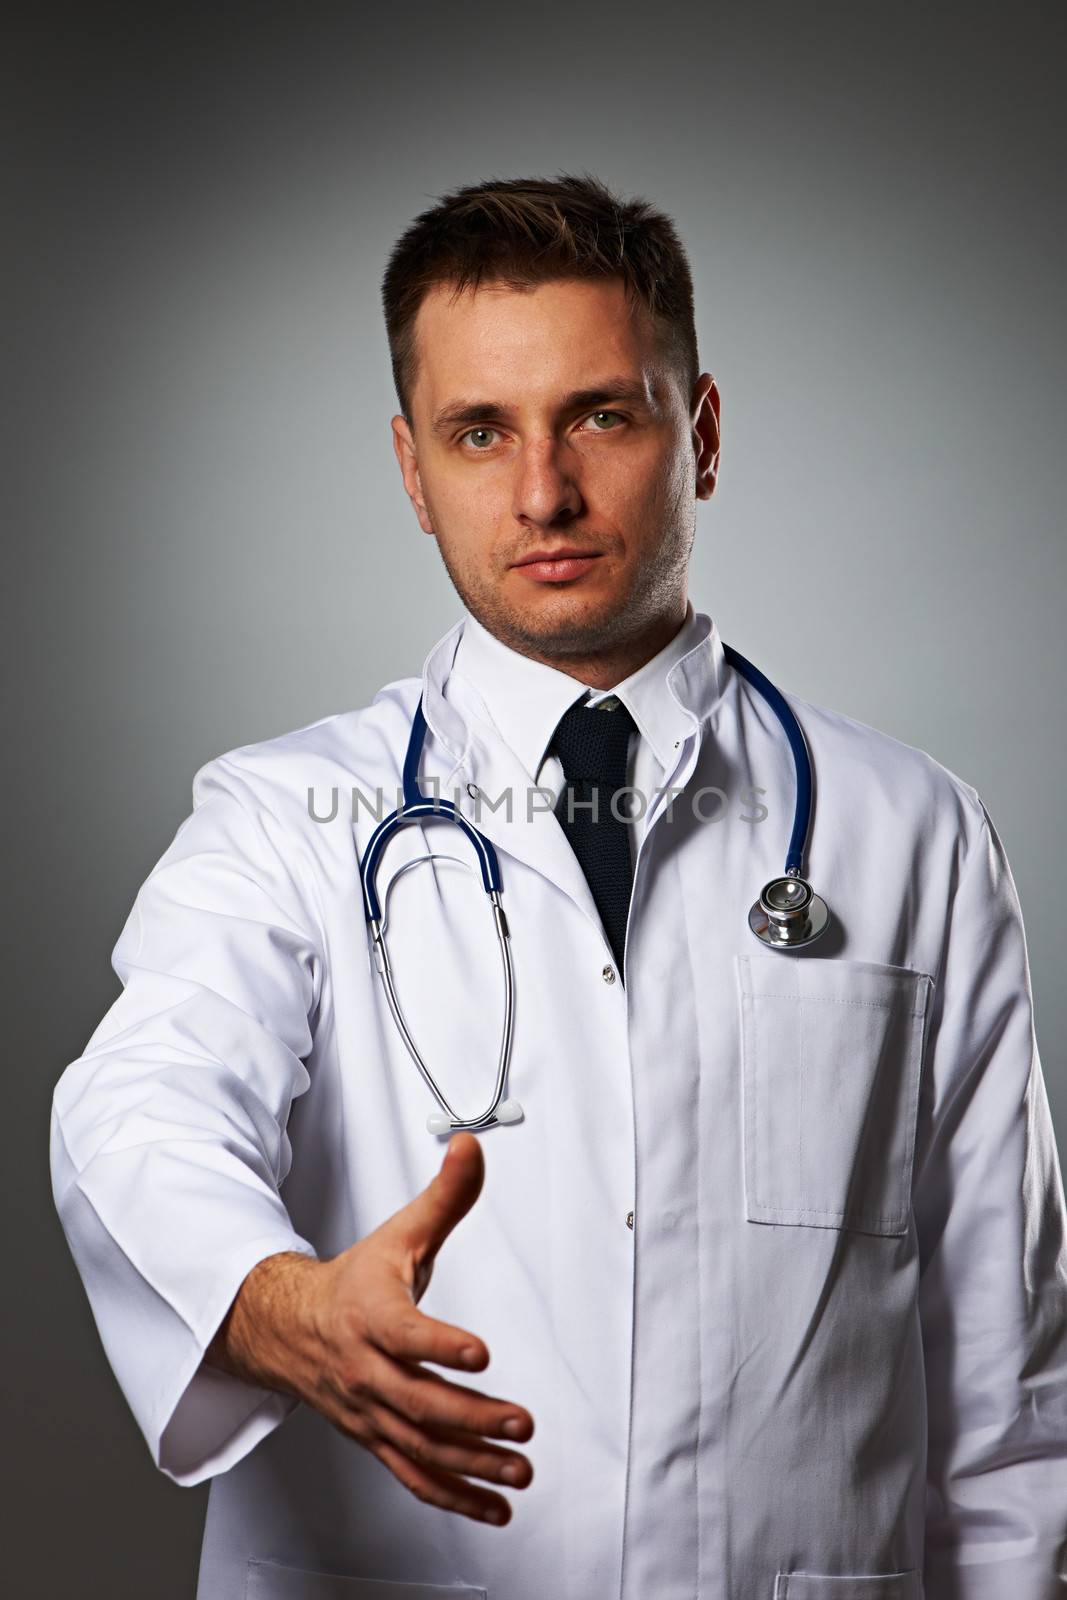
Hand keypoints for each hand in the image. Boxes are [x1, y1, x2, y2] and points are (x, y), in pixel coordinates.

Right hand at [206, 1132, 534, 1525]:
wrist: (289, 1328)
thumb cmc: (353, 1284)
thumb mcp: (399, 1233)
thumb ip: (444, 1196)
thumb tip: (470, 1148)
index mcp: (372, 1318)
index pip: (407, 1334)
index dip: (442, 1345)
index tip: (480, 1352)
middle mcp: (368, 1372)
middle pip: (420, 1403)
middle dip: (474, 1419)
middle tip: (520, 1423)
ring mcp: (372, 1413)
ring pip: (422, 1448)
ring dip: (473, 1465)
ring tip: (519, 1468)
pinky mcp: (379, 1439)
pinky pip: (416, 1476)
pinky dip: (455, 1496)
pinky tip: (495, 1505)